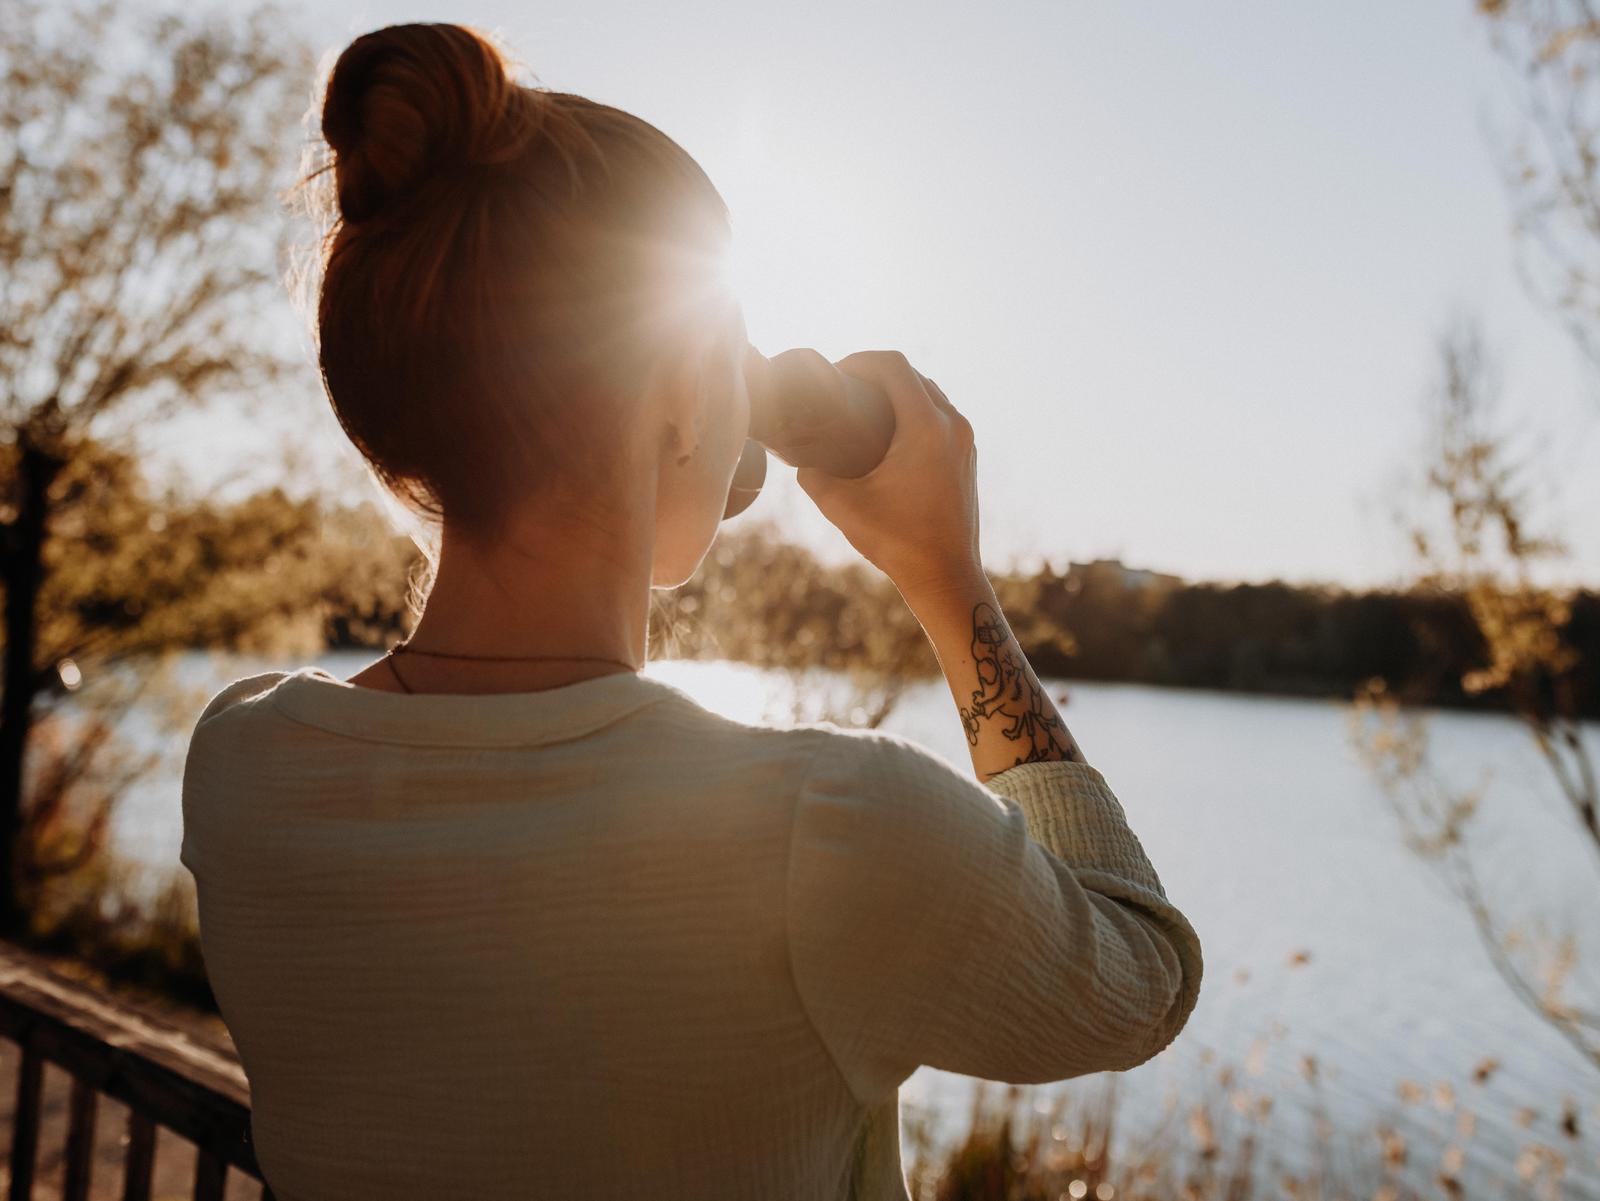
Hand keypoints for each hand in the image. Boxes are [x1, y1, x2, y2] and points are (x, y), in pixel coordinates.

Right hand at [795, 350, 982, 596]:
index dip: (859, 361)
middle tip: (843, 389)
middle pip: (912, 375)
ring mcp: (964, 440)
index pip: (893, 366)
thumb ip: (812, 476)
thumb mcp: (841, 507)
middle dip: (875, 374)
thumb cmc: (897, 542)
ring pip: (929, 394)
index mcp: (926, 427)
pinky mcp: (966, 457)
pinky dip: (914, 411)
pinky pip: (940, 416)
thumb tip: (798, 458)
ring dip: (896, 391)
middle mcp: (952, 425)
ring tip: (863, 407)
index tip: (834, 375)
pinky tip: (889, 431)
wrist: (946, 576)